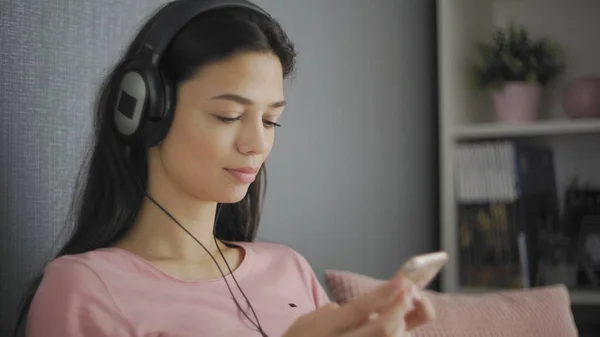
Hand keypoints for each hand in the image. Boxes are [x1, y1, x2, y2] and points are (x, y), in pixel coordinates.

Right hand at [282, 274, 433, 336]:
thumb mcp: (308, 322)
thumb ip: (335, 312)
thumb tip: (368, 306)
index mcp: (325, 329)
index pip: (361, 307)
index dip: (385, 292)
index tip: (404, 280)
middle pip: (385, 327)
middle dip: (401, 308)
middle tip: (408, 294)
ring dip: (402, 328)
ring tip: (397, 318)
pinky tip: (392, 332)